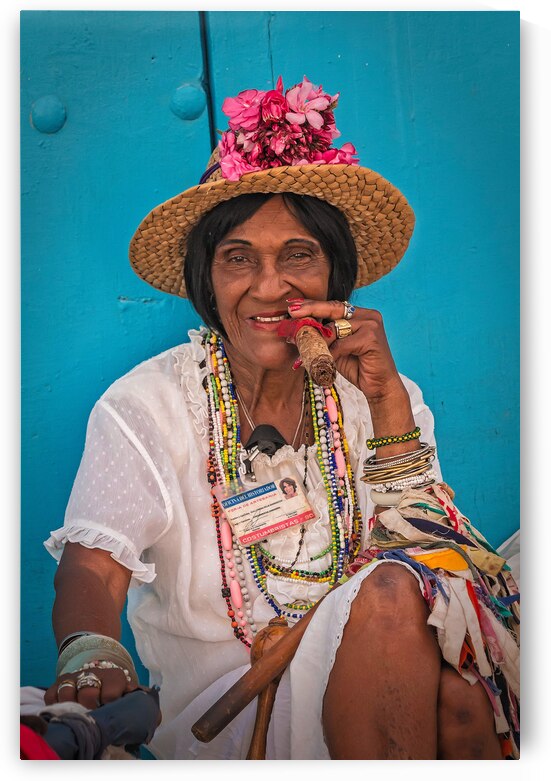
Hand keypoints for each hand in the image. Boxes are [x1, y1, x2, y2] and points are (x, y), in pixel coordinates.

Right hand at [44, 665, 137, 710]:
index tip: (110, 715)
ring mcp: (73, 678)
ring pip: (67, 692)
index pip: (110, 694)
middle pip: (87, 694)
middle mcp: (92, 674)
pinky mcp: (57, 684)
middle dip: (90, 710)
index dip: (109, 708)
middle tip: (93, 719)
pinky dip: (56, 706)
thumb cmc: (116, 692)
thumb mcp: (130, 695)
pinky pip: (51, 696)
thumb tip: (156, 719)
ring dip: (71, 707)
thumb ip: (142, 705)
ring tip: (78, 717)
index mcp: (114, 676)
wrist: (99, 673)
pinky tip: (65, 712)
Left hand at [288, 299, 403, 403]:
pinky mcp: (371, 338)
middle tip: (292, 312)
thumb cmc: (358, 367)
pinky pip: (341, 344)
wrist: (380, 387)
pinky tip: (323, 363)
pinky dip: (330, 355)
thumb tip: (299, 328)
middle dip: (310, 310)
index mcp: (360, 314)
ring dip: (317, 342)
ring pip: (334, 328)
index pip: (333, 306)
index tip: (294, 306)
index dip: (313, 305)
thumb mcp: (338, 348)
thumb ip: (325, 335)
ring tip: (304, 352)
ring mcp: (371, 324)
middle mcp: (368, 315)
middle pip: (333, 309)